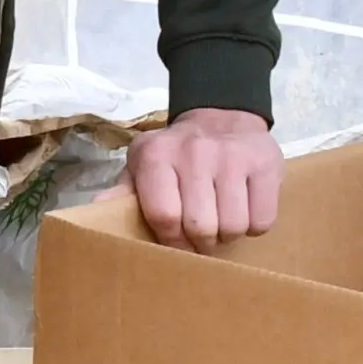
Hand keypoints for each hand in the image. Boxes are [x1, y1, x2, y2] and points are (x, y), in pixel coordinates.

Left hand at [128, 107, 282, 253]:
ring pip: (233, 226)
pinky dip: (253, 226)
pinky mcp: (265, 164)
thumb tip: (97, 211)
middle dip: (200, 243)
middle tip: (201, 238)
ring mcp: (233, 157)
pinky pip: (262, 220)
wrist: (222, 117)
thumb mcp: (142, 165)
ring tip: (221, 223)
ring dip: (227, 236)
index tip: (176, 247)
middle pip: (200, 226)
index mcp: (156, 155)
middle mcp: (194, 152)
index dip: (171, 241)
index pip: (163, 216)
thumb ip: (124, 190)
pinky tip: (243, 211)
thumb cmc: (175, 153)